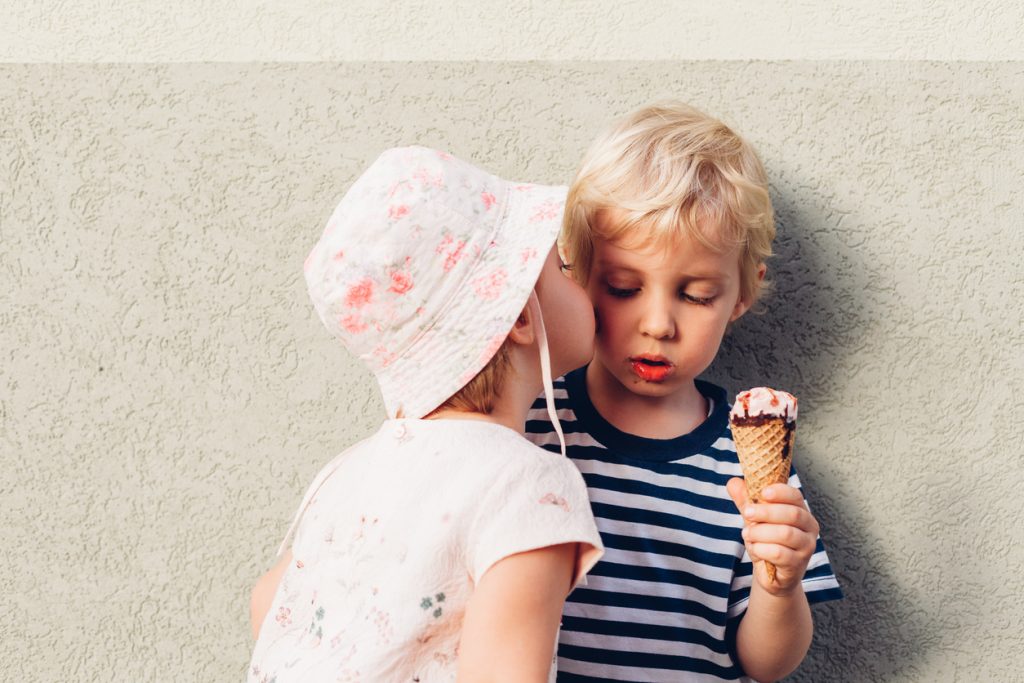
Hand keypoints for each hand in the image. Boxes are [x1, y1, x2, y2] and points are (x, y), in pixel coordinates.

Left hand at [726, 479, 818, 595]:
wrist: (771, 574)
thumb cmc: (766, 542)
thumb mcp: (754, 519)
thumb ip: (746, 500)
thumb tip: (733, 481)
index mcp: (800, 510)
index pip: (795, 495)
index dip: (780, 492)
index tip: (763, 492)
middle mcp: (809, 527)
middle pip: (792, 514)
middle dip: (766, 512)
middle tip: (747, 513)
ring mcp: (806, 546)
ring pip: (786, 534)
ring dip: (761, 532)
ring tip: (747, 533)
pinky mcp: (798, 563)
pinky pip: (780, 554)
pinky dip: (762, 549)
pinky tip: (755, 549)